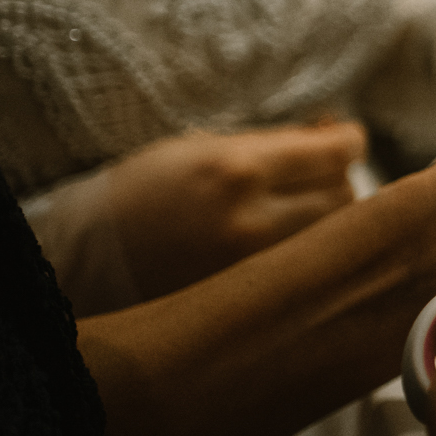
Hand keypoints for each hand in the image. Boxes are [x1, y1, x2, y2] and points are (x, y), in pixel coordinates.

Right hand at [102, 122, 365, 299]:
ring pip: (334, 236)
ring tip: (299, 206)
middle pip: (344, 194)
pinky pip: (308, 269)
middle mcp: (252, 220)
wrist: (87, 258)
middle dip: (338, 176)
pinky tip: (289, 242)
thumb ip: (270, 144)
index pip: (337, 153)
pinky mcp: (250, 299)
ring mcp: (254, 267)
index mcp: (236, 170)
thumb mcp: (201, 147)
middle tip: (318, 171)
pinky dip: (311, 251)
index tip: (345, 137)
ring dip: (330, 216)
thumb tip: (330, 136)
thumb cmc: (143, 190)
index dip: (349, 140)